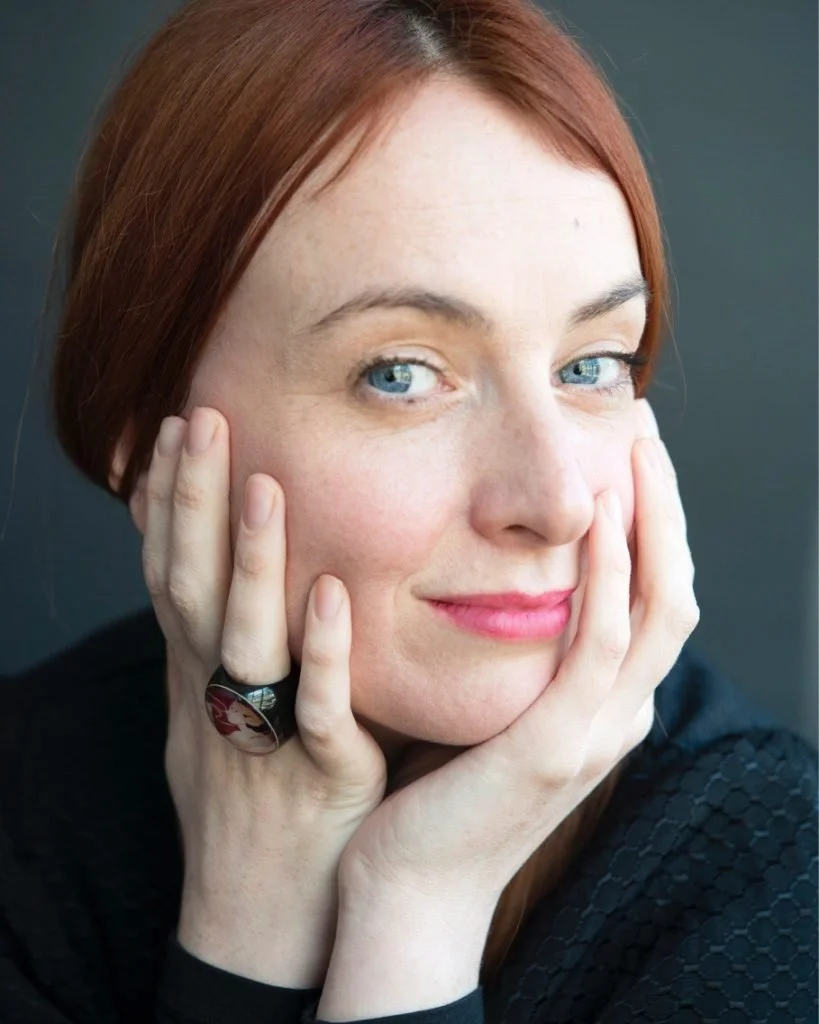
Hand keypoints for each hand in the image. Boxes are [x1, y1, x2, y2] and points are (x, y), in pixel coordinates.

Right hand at [129, 407, 385, 986]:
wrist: (263, 912)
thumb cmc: (253, 803)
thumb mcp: (219, 715)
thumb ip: (226, 644)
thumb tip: (231, 575)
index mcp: (200, 675)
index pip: (170, 573)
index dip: (164, 504)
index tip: (169, 430)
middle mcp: (219, 694)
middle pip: (192, 587)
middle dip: (192, 502)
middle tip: (200, 417)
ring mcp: (265, 732)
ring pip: (246, 636)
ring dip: (248, 559)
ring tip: (262, 482)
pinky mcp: (323, 772)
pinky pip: (316, 708)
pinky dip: (317, 650)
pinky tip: (327, 590)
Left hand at [318, 399, 698, 1017]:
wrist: (406, 892)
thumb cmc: (433, 794)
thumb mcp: (490, 711)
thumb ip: (514, 659)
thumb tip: (505, 588)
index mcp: (599, 706)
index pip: (650, 596)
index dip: (651, 523)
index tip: (627, 454)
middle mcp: (614, 717)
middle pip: (672, 591)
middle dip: (665, 507)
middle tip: (644, 430)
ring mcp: (595, 735)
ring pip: (654, 610)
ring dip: (651, 524)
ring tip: (636, 449)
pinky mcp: (554, 749)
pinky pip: (597, 648)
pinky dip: (608, 580)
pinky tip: (598, 523)